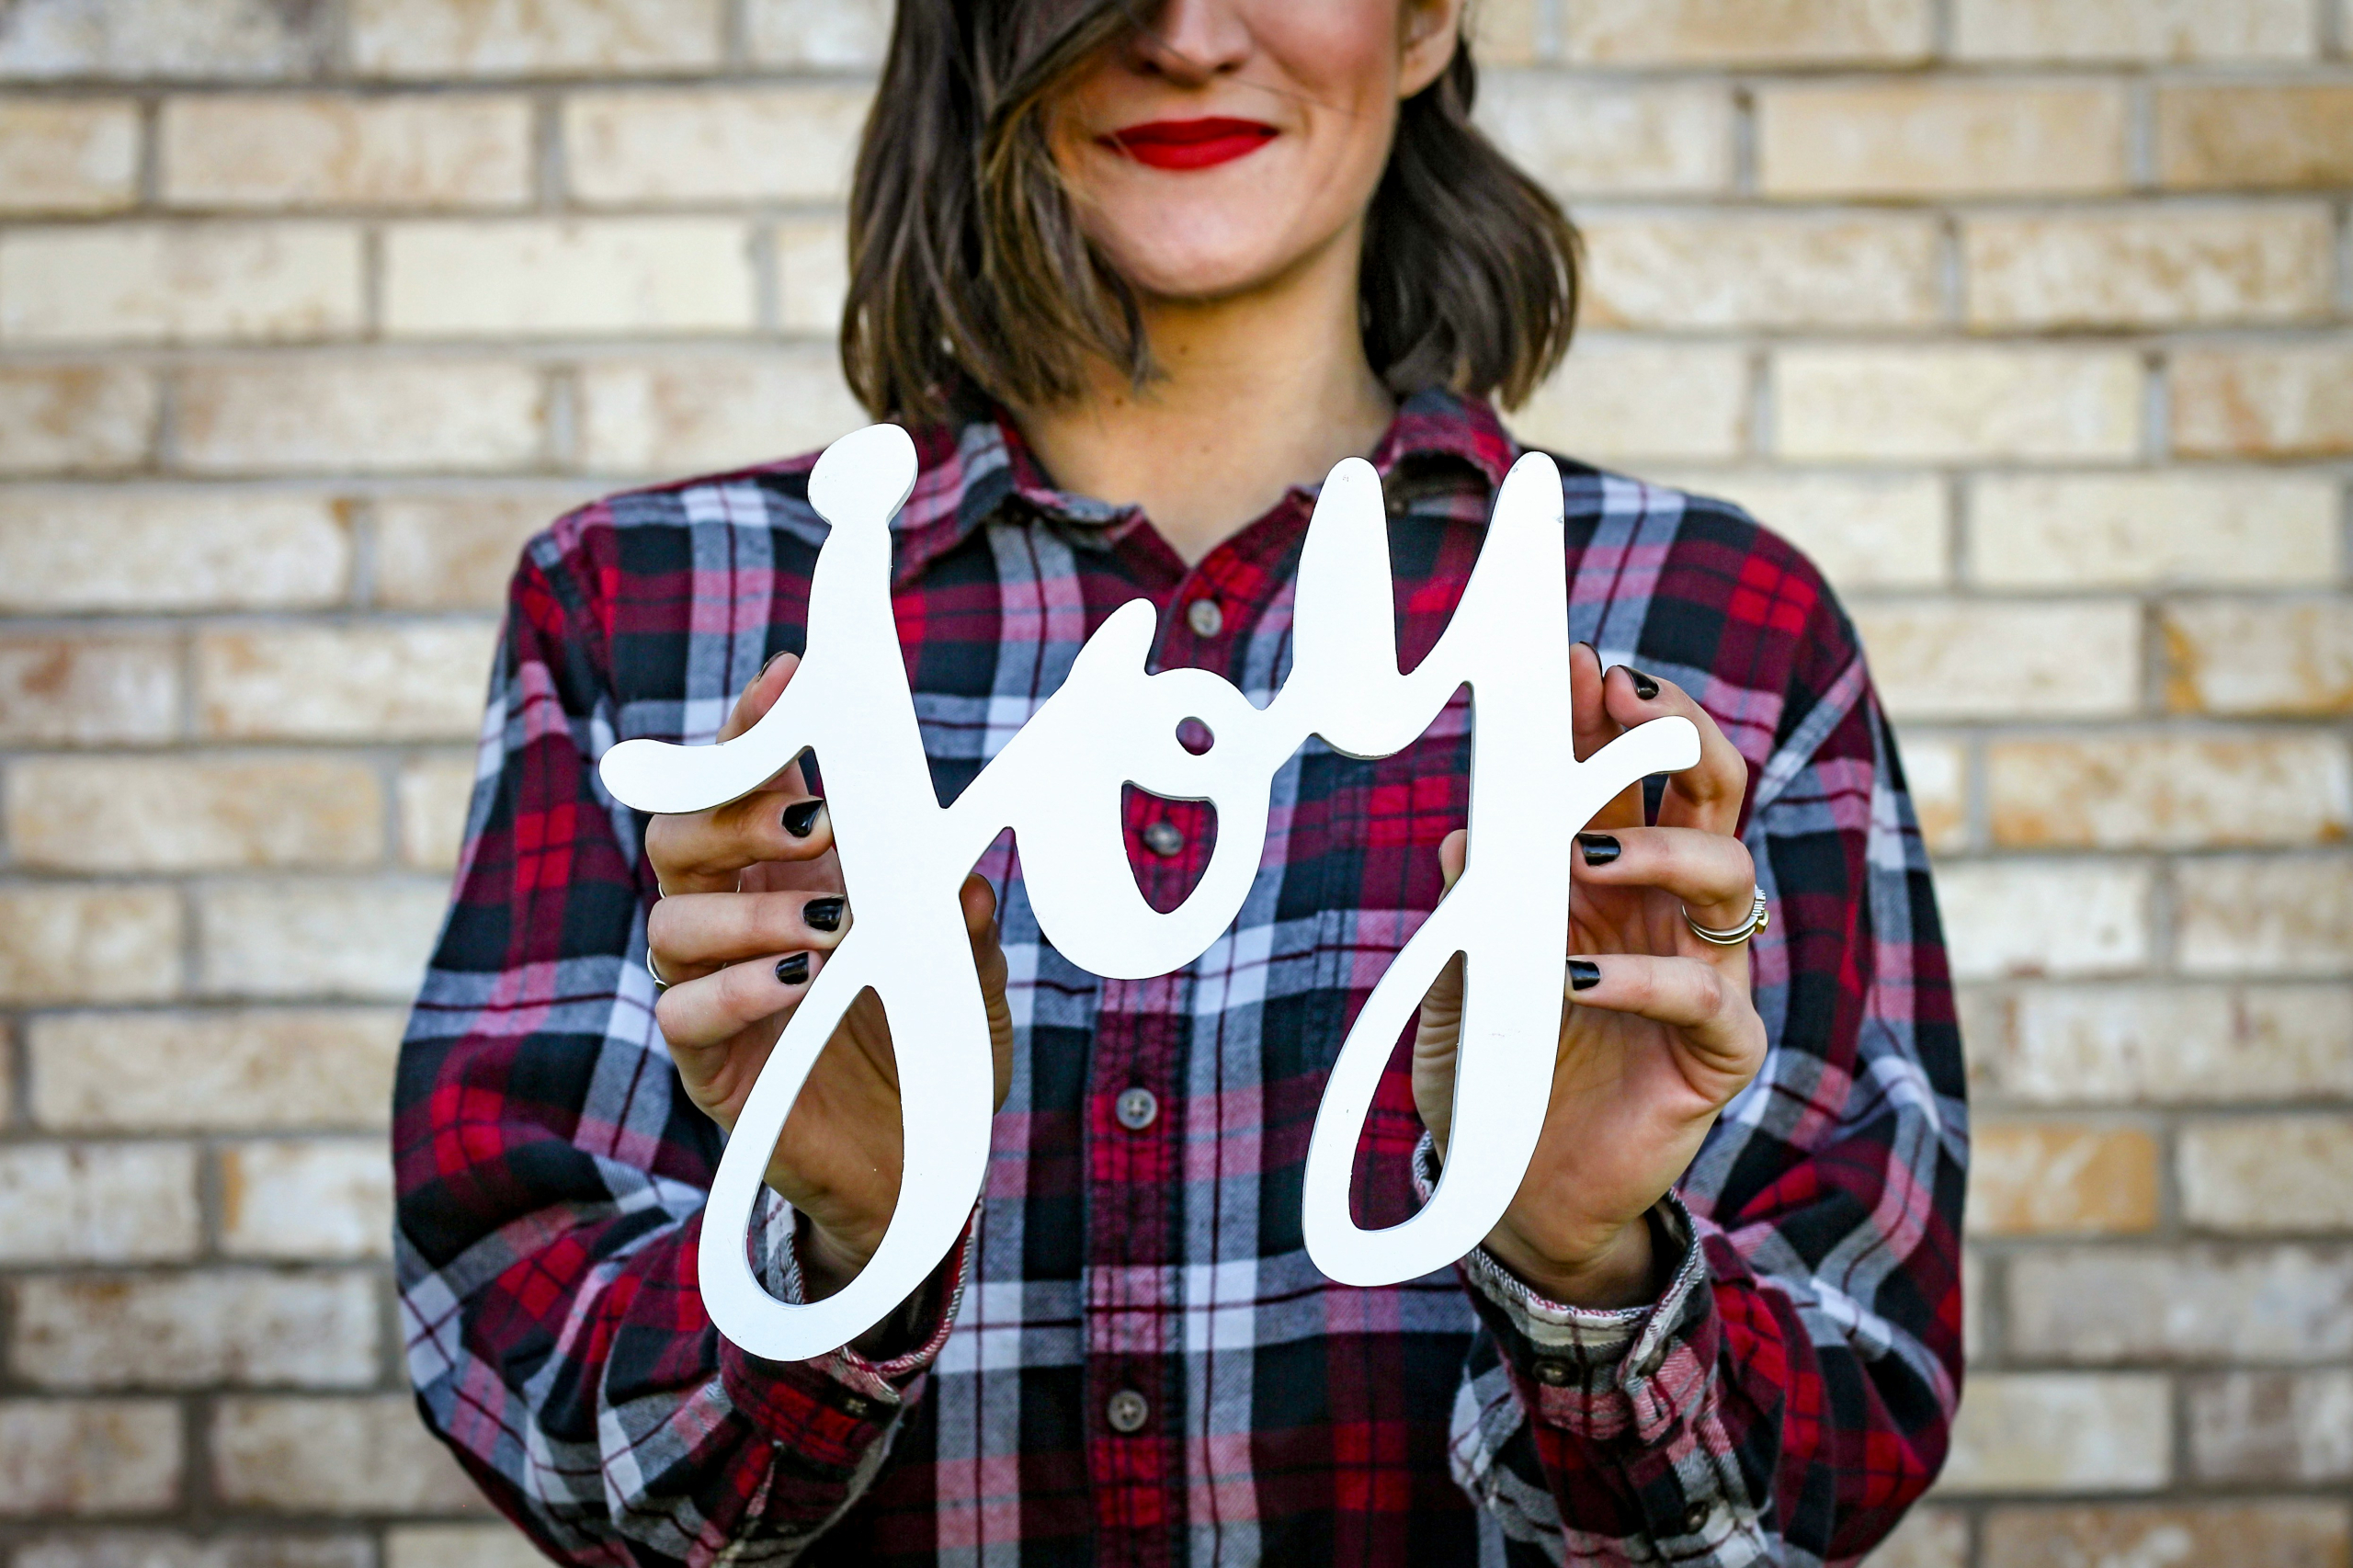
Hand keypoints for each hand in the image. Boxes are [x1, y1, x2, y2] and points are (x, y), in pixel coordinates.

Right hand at [644, 653, 1015, 1302]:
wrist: (921, 1170)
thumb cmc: (934, 1050)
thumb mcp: (968, 975)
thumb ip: (962, 923)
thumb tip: (963, 880)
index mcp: (794, 873)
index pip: (749, 781)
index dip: (756, 727)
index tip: (788, 681)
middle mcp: (740, 918)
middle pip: (681, 831)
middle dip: (733, 808)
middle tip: (815, 819)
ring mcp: (716, 990)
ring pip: (673, 917)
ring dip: (750, 908)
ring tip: (830, 927)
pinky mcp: (712, 1066)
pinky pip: (684, 1012)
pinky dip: (737, 990)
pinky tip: (799, 984)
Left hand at [1412, 645, 1767, 1307]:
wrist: (1517, 1197)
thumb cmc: (1495, 1076)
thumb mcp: (1464, 982)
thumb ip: (1472, 912)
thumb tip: (1465, 832)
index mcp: (1612, 878)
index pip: (1628, 774)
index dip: (1610, 715)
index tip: (1576, 660)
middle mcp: (1667, 913)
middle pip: (1709, 792)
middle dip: (1675, 733)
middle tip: (1624, 698)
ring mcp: (1704, 976)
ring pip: (1731, 874)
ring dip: (1662, 848)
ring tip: (1585, 856)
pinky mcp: (1718, 1054)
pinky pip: (1709, 997)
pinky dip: (1646, 979)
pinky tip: (1579, 978)